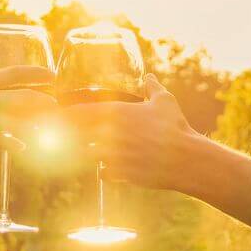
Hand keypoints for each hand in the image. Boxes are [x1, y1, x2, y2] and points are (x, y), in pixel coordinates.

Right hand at [0, 65, 56, 166]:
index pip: (14, 72)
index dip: (36, 73)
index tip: (51, 74)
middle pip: (27, 97)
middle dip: (45, 101)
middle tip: (55, 104)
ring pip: (24, 121)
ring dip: (38, 125)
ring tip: (47, 126)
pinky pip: (11, 142)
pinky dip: (19, 146)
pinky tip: (24, 148)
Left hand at [59, 74, 198, 190]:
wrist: (185, 158)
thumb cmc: (175, 127)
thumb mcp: (165, 101)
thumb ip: (152, 87)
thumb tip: (149, 77)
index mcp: (115, 113)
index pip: (78, 113)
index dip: (67, 115)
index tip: (64, 117)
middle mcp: (108, 133)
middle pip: (75, 135)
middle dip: (74, 136)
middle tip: (77, 137)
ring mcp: (112, 155)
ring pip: (87, 155)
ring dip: (89, 154)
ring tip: (96, 153)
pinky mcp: (119, 173)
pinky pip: (102, 173)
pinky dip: (105, 171)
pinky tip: (112, 169)